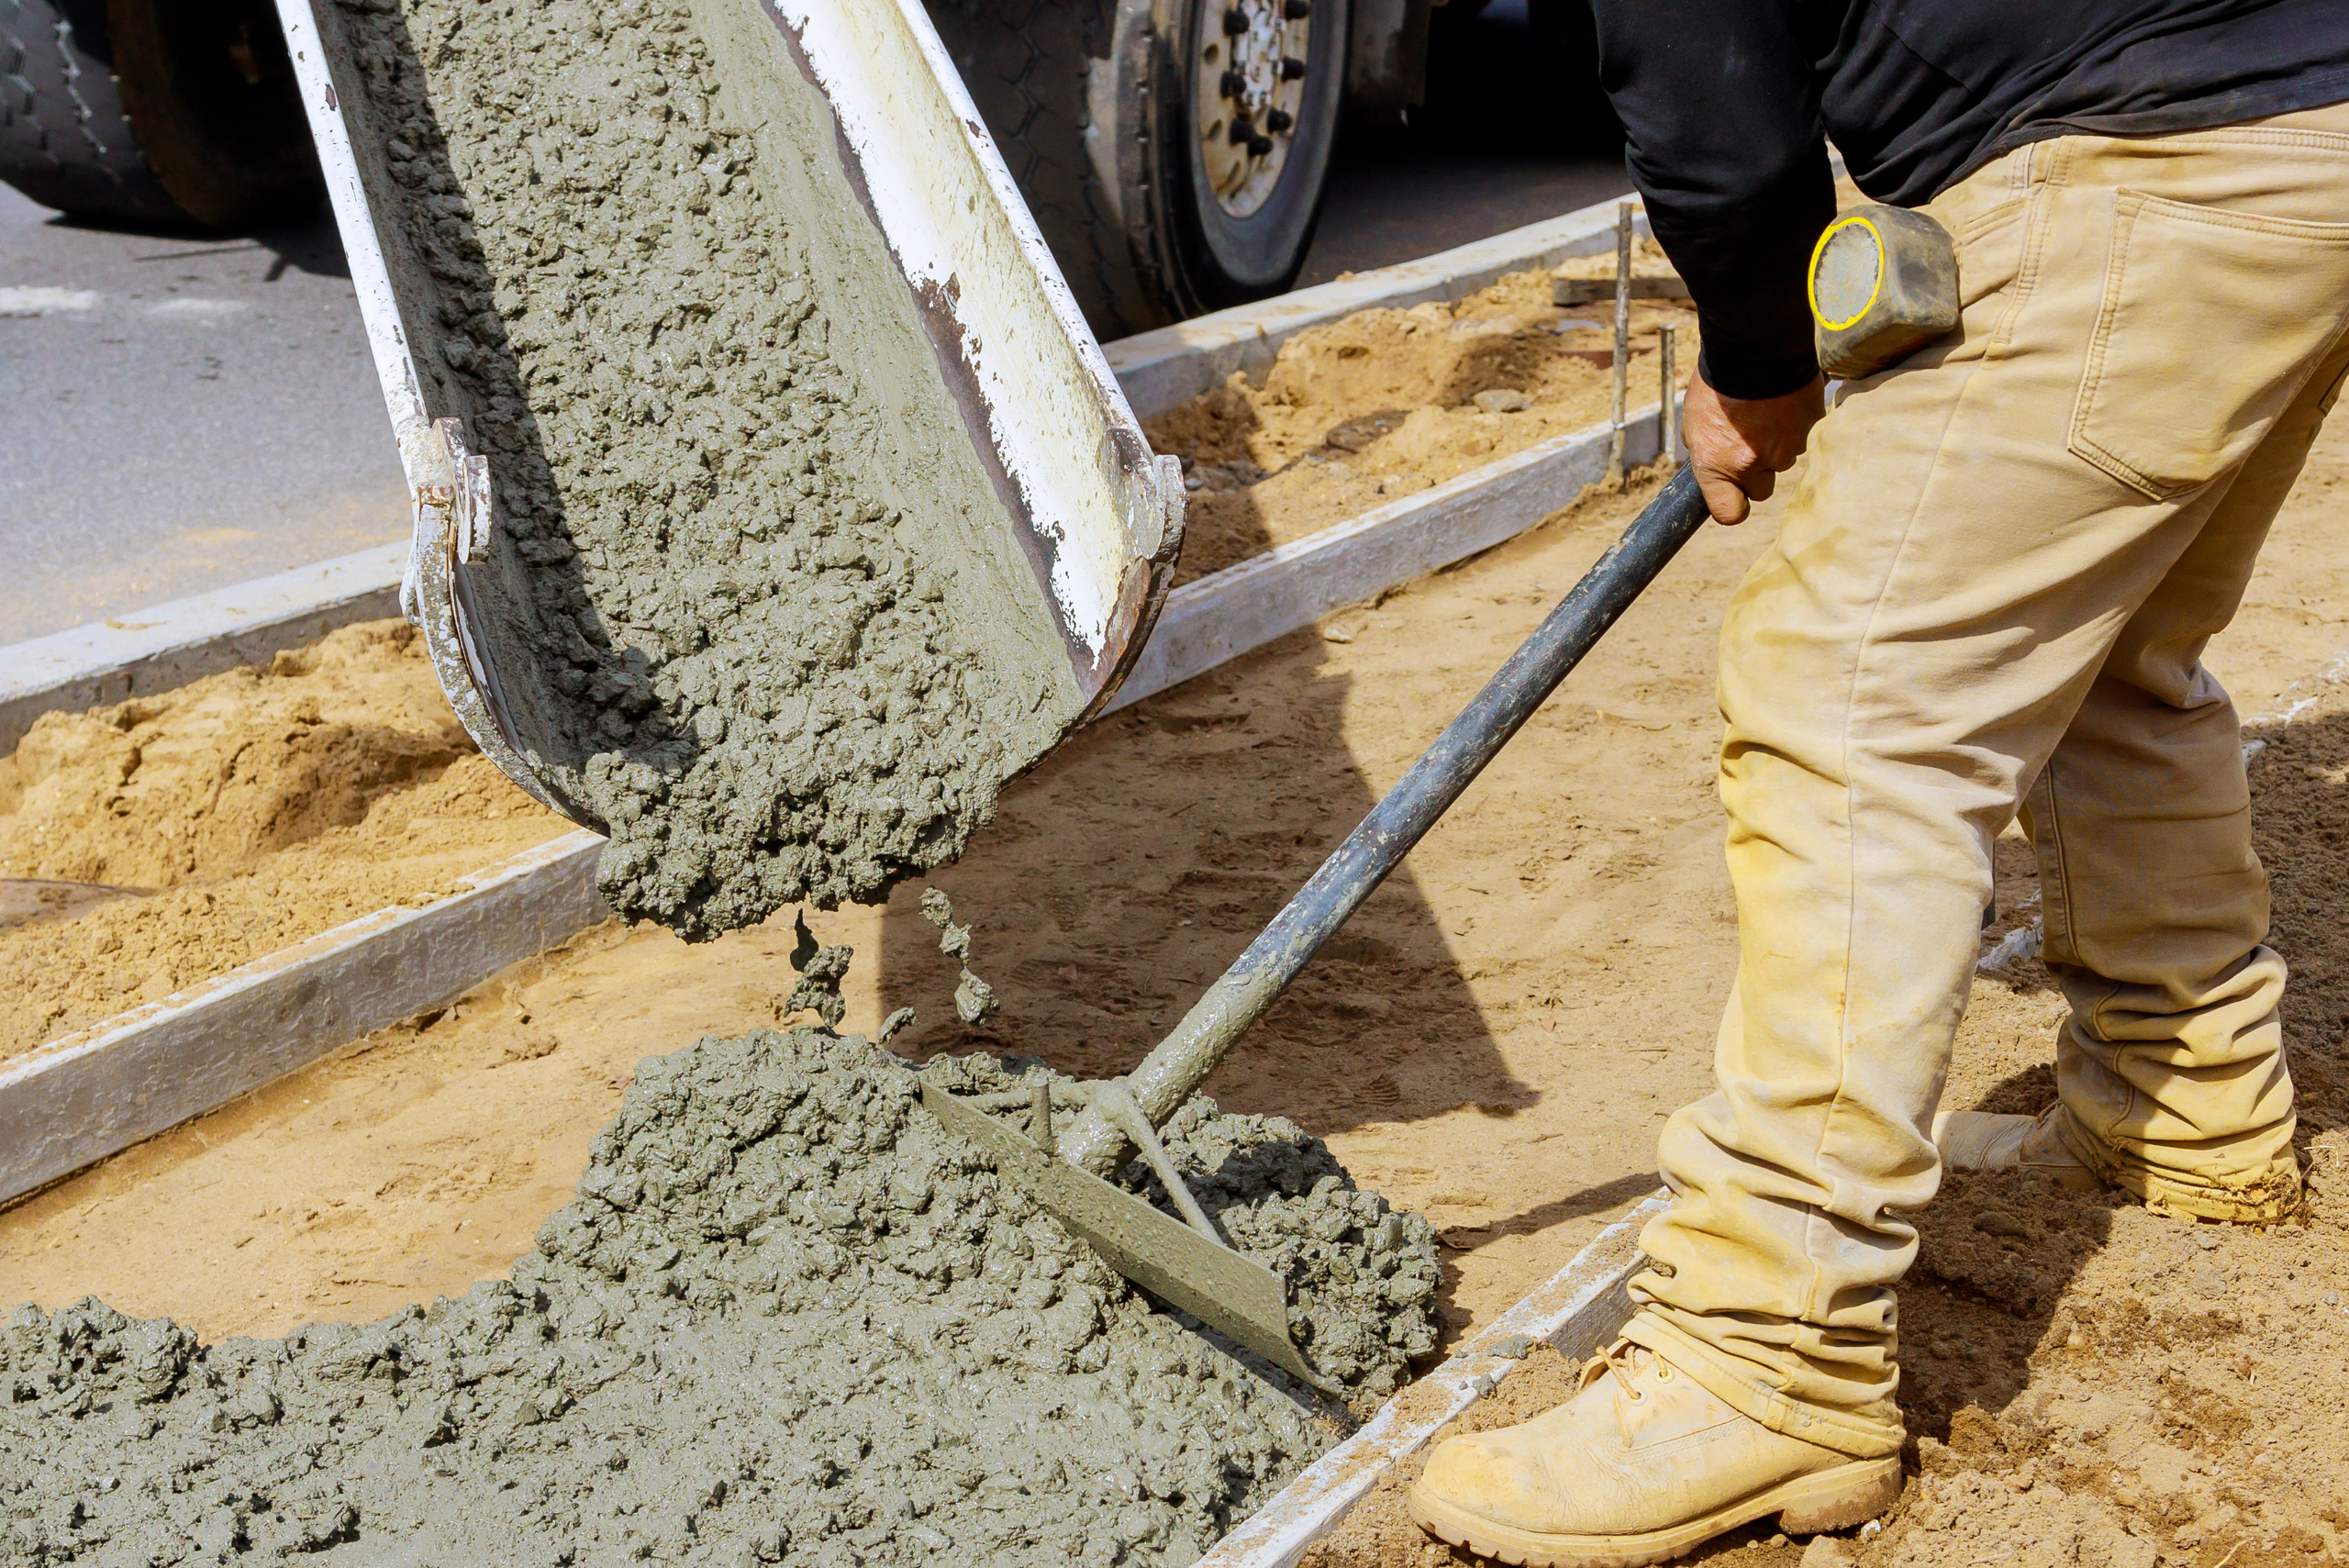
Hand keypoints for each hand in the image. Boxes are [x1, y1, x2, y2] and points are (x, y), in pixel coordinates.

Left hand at [1679, 370, 1824, 523]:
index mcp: (1717, 465)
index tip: (1734, 497)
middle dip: (1757, 472)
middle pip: (1761, 490)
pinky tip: (1783, 404)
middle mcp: (1751, 464)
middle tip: (1750, 441)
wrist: (1753, 346)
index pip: (1729, 513)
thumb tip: (1713, 468)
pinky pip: (1803, 438)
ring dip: (1776, 446)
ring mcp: (1784, 449)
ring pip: (1783, 462)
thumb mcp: (1694, 422)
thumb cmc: (1716, 382)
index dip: (1732, 505)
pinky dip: (1795, 426)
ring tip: (1766, 413)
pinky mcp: (1809, 430)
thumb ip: (1705, 453)